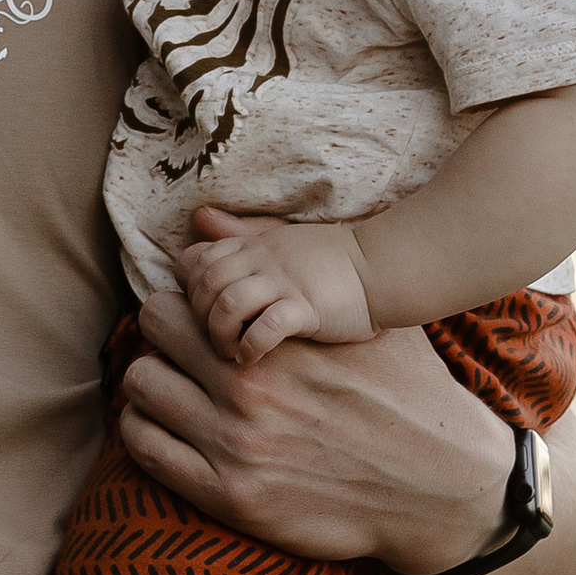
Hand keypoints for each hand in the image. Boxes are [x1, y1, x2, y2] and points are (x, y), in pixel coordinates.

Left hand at [118, 293, 575, 574]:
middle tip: (182, 350)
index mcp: (283, 338)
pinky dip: (146, 431)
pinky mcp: (231, 496)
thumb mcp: (366, 325)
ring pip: (141, 386)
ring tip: (175, 389)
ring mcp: (236, 445)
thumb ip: (293, 276)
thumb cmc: (410, 396)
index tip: (197, 314)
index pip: (187, 291)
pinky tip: (170, 428)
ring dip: (151, 382)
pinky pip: (145, 450)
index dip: (186, 298)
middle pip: (154, 328)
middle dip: (164, 333)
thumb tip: (210, 217)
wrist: (443, 491)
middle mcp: (251, 387)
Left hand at [179, 206, 372, 362]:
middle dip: (200, 317)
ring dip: (220, 334)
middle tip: (214, 340)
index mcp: (254, 246)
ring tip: (230, 352)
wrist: (384, 268)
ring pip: (227, 303)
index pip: (198, 260)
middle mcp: (264, 260)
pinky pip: (267, 327)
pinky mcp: (308, 307)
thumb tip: (199, 216)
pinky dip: (251, 346)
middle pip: (206, 283)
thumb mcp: (279, 240)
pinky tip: (252, 358)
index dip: (191, 288)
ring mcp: (286, 282)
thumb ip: (239, 234)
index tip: (203, 312)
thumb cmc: (331, 262)